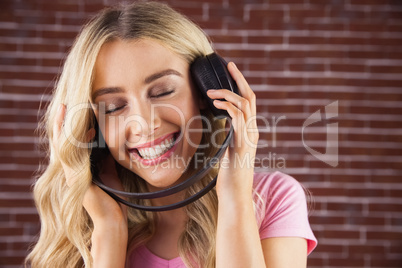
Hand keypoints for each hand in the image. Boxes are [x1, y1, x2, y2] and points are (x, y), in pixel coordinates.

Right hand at [52, 104, 126, 226]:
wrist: (112, 217)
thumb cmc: (113, 195)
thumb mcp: (109, 170)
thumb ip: (105, 157)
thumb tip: (108, 141)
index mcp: (78, 166)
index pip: (71, 142)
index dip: (71, 125)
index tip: (77, 109)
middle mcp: (71, 169)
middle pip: (63, 141)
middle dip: (63, 122)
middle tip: (65, 104)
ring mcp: (70, 174)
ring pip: (63, 146)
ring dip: (64, 127)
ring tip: (66, 109)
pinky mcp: (74, 179)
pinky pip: (70, 156)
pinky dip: (74, 141)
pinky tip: (80, 129)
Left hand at [206, 62, 258, 201]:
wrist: (235, 193)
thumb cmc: (230, 174)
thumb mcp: (227, 149)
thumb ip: (228, 134)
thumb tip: (221, 120)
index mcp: (248, 131)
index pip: (248, 102)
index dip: (240, 86)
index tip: (231, 72)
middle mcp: (252, 131)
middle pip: (250, 97)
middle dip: (240, 79)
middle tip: (229, 64)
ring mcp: (249, 136)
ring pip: (245, 104)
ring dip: (228, 93)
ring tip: (211, 91)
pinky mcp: (242, 143)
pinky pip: (238, 117)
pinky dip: (227, 106)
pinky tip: (216, 103)